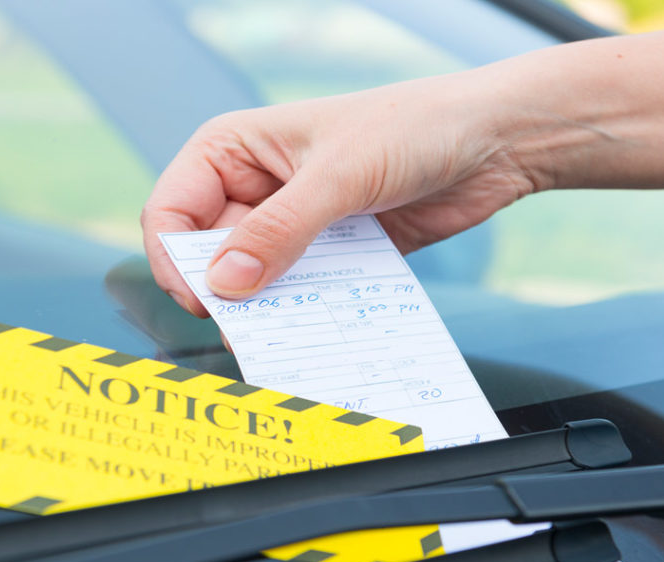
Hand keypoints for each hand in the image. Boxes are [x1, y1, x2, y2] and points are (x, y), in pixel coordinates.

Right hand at [142, 75, 540, 316]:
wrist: (492, 141)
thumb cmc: (412, 127)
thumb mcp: (338, 176)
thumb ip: (279, 231)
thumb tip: (226, 283)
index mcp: (233, 150)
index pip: (171, 212)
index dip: (176, 260)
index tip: (204, 300)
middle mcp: (253, 187)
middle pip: (208, 254)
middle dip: (223, 292)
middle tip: (247, 328)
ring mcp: (291, 222)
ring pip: (253, 280)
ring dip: (265, 308)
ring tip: (286, 333)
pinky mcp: (328, 252)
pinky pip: (299, 291)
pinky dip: (304, 312)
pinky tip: (319, 327)